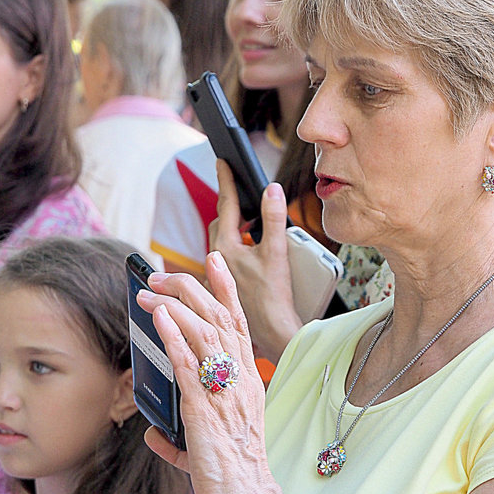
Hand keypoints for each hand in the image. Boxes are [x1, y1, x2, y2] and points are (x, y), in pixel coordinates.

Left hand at [137, 252, 282, 493]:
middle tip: (162, 273)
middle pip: (219, 318)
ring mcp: (225, 391)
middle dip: (190, 288)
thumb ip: (180, 434)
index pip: (237, 322)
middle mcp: (240, 377)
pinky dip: (174, 336)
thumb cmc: (232, 474)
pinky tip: (159, 316)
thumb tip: (153, 434)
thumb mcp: (206, 445)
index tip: (213, 260)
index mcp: (245, 379)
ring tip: (149, 291)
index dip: (224, 288)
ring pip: (205, 332)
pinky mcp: (205, 409)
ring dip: (175, 306)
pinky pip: (189, 364)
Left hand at [208, 159, 301, 362]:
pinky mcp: (223, 287)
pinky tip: (245, 254)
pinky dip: (233, 250)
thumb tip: (272, 189)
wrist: (271, 332)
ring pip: (220, 242)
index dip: (226, 181)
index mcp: (226, 246)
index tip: (223, 162)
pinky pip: (223, 260)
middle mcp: (216, 258)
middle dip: (228, 205)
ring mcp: (218, 274)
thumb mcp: (276, 253)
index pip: (226, 205)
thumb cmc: (272, 297)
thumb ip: (273, 218)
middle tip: (235, 189)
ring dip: (230, 228)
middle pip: (220, 223)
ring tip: (244, 219)